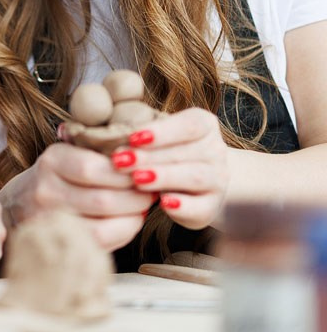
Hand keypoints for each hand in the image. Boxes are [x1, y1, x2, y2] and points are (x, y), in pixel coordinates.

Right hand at [1, 141, 150, 252]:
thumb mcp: (66, 154)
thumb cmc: (54, 177)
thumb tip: (142, 155)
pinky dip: (123, 233)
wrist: (14, 207)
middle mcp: (46, 191)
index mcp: (52, 160)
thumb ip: (97, 150)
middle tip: (153, 191)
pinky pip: (101, 244)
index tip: (146, 170)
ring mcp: (50, 221)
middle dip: (137, 197)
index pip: (94, 166)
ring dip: (134, 217)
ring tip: (144, 207)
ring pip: (104, 225)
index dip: (125, 172)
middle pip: (103, 199)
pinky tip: (129, 222)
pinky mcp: (59, 244)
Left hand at [115, 107, 228, 229]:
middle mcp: (216, 151)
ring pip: (194, 177)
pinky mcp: (212, 207)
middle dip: (150, 157)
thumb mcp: (158, 139)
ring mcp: (218, 180)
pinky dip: (182, 206)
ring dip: (164, 177)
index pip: (189, 124)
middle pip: (186, 151)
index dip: (161, 131)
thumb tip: (112, 140)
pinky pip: (201, 207)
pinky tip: (163, 204)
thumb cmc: (167, 152)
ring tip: (137, 179)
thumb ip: (143, 136)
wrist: (196, 184)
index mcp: (205, 125)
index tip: (133, 137)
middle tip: (120, 161)